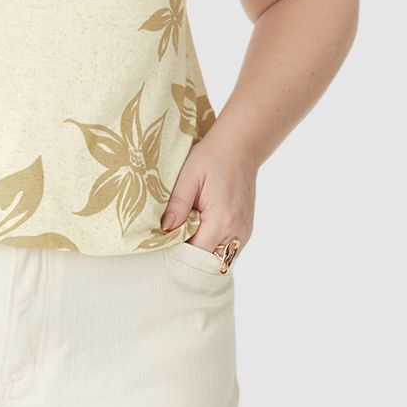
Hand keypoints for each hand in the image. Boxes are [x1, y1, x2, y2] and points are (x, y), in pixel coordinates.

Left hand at [160, 138, 255, 255]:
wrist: (240, 146)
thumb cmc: (212, 158)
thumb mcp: (188, 176)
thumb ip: (177, 204)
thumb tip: (164, 229)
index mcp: (221, 221)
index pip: (196, 254)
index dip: (178, 253)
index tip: (161, 246)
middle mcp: (236, 231)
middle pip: (208, 260)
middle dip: (188, 256)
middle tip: (169, 243)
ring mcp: (244, 231)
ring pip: (218, 257)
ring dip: (201, 251)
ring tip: (183, 235)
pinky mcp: (245, 228)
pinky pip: (227, 248)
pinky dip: (212, 245)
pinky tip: (199, 230)